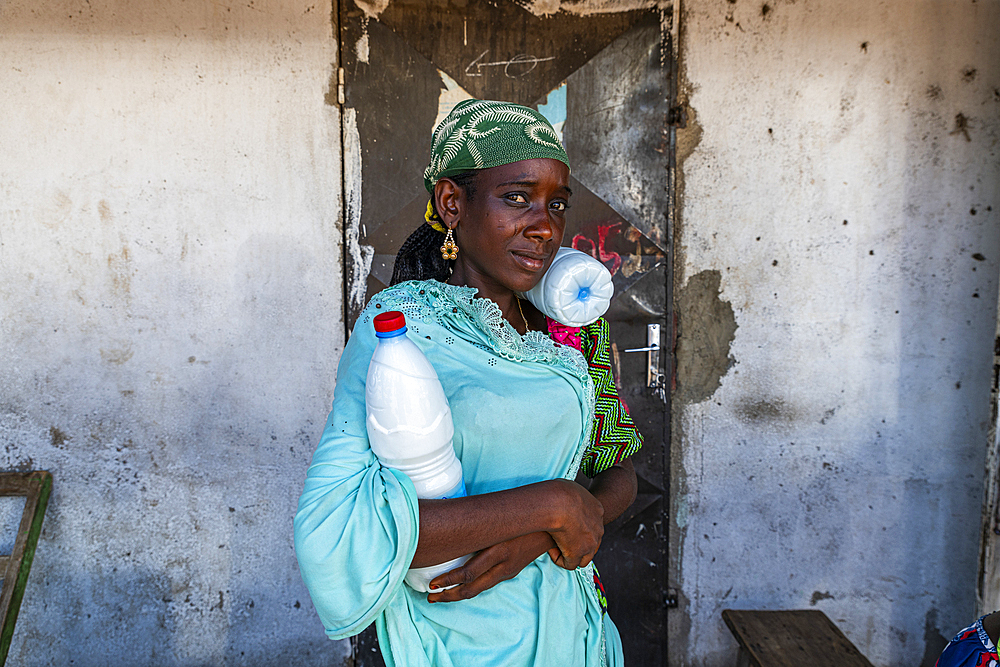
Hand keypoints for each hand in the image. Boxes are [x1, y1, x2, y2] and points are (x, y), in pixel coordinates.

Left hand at [426, 532, 554, 602]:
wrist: (550, 525)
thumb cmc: (520, 516)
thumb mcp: (500, 520)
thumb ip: (479, 527)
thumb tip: (451, 528)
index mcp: (497, 550)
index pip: (468, 573)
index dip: (448, 581)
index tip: (432, 584)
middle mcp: (502, 564)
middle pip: (471, 588)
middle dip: (448, 595)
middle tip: (431, 597)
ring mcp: (508, 570)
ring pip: (479, 588)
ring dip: (458, 594)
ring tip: (441, 595)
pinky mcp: (512, 571)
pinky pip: (489, 583)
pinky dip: (473, 587)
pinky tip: (462, 586)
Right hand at [545, 479, 603, 569]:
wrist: (559, 502)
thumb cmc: (559, 491)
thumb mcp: (570, 486)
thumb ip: (571, 492)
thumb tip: (563, 490)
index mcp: (597, 510)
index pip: (592, 524)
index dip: (577, 527)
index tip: (564, 523)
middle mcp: (598, 527)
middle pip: (591, 543)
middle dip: (576, 543)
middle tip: (560, 538)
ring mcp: (590, 542)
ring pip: (584, 558)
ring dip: (569, 554)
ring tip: (555, 546)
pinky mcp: (579, 552)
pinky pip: (570, 564)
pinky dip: (560, 558)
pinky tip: (550, 549)